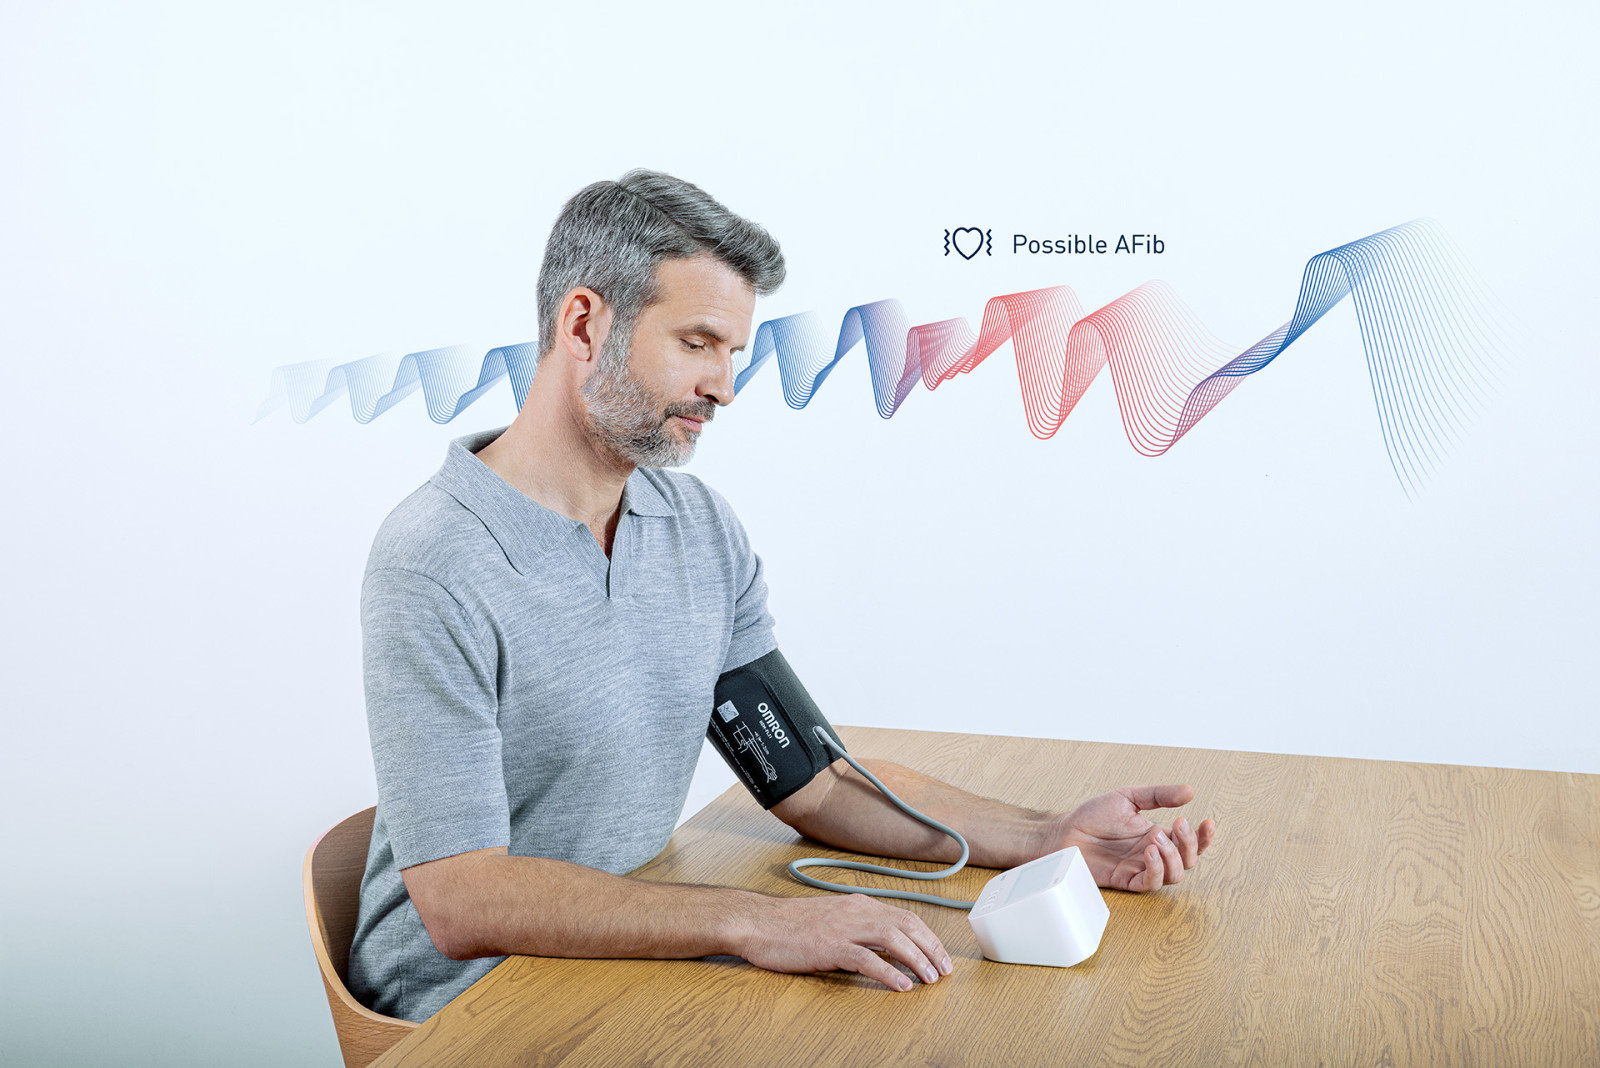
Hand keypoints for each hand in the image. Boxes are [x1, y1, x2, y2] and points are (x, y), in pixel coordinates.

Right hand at [733, 893, 951, 990]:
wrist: (756, 922)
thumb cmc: (788, 924)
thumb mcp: (830, 918)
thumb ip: (856, 927)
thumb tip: (882, 944)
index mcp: (858, 905)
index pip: (905, 917)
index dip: (927, 937)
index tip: (940, 955)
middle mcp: (856, 912)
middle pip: (907, 926)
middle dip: (931, 949)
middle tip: (944, 971)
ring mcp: (843, 928)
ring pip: (893, 939)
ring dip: (917, 960)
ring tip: (930, 979)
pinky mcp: (830, 946)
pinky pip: (867, 960)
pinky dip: (889, 973)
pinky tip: (902, 985)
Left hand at [1056, 784, 1215, 891]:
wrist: (1065, 831)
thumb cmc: (1093, 815)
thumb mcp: (1128, 797)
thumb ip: (1159, 795)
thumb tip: (1190, 791)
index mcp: (1157, 835)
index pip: (1189, 842)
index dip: (1204, 837)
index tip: (1208, 822)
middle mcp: (1153, 854)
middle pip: (1188, 860)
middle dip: (1189, 844)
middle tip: (1179, 824)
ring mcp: (1141, 868)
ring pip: (1175, 875)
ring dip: (1173, 857)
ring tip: (1157, 838)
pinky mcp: (1127, 880)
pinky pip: (1152, 884)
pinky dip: (1156, 869)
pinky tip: (1149, 852)